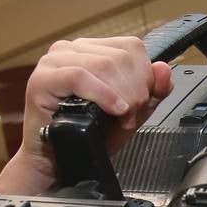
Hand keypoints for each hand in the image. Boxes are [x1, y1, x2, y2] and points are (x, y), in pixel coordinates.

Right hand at [0, 36, 173, 194]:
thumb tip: (164, 68)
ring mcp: (54, 61)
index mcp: (93, 49)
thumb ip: (153, 90)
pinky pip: (78, 76)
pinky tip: (112, 109)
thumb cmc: (92, 134)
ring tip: (121, 117)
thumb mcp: (133, 112)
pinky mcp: (42, 79)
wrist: (62, 160)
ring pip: (103, 65)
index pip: (131, 46)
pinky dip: (102, 94)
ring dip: (121, 95)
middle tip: (131, 115)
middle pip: (120, 57)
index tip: (143, 102)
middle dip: (135, 90)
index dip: (145, 75)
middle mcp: (72, 49)